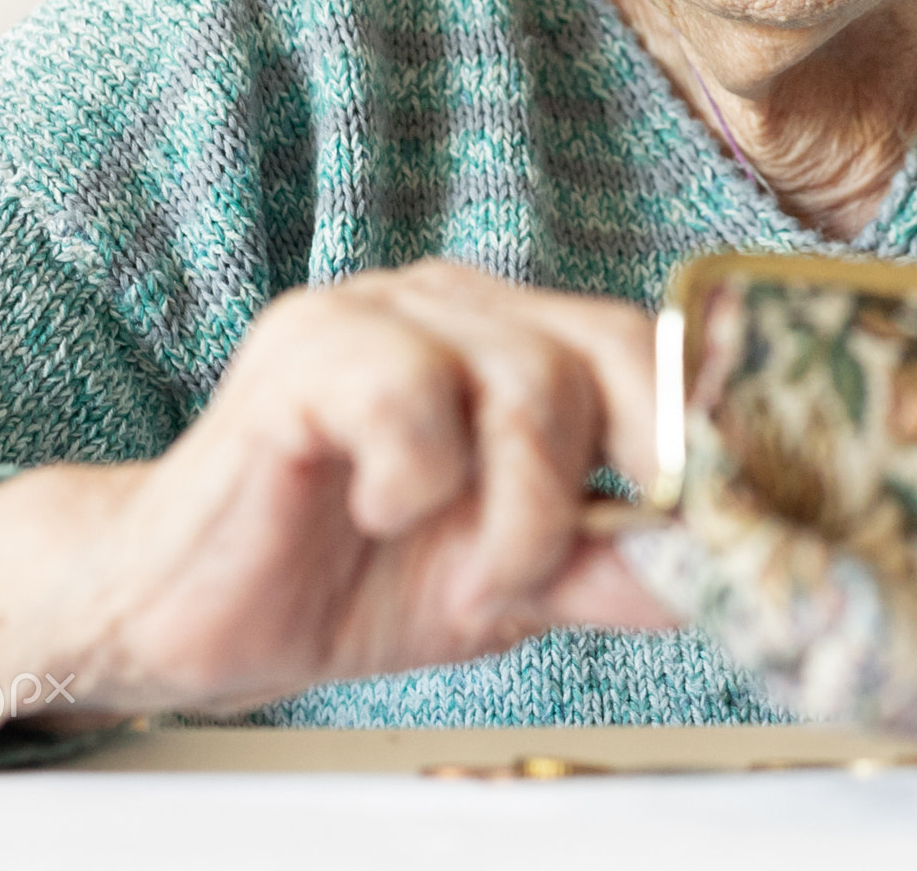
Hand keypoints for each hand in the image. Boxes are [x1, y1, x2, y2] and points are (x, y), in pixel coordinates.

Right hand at [0, 263, 671, 752]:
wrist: (177, 612)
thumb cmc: (348, 577)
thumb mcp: (510, 586)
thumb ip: (613, 563)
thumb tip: (731, 570)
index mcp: (521, 339)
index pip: (652, 345)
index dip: (706, 426)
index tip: (738, 514)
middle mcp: (463, 303)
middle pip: (613, 348)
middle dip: (622, 473)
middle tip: (575, 563)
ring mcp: (383, 312)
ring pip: (529, 379)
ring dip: (520, 514)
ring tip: (472, 578)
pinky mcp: (306, 350)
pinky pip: (410, 394)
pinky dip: (417, 480)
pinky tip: (375, 509)